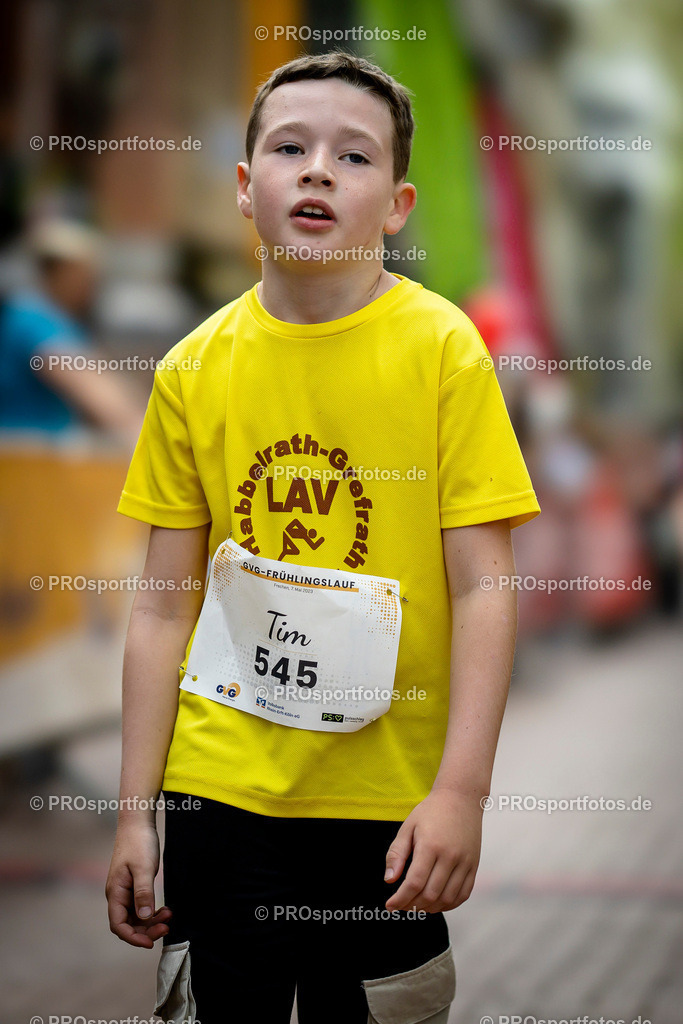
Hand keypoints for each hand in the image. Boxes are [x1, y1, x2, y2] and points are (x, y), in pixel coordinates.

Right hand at [106, 819, 171, 947]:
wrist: (137, 822)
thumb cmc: (139, 842)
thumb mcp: (144, 868)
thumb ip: (144, 893)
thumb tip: (145, 918)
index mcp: (115, 893)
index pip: (118, 925)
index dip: (133, 938)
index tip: (150, 942)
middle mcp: (117, 895)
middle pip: (128, 924)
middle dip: (146, 930)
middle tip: (167, 927)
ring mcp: (125, 891)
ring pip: (136, 917)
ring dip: (151, 921)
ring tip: (169, 917)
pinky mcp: (133, 886)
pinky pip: (140, 906)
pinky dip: (152, 911)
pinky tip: (165, 909)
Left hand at [384, 788, 482, 912]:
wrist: (461, 798)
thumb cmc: (431, 812)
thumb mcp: (408, 827)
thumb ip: (397, 853)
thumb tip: (389, 880)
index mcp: (430, 845)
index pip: (414, 883)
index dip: (400, 899)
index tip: (390, 905)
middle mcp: (450, 856)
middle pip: (430, 894)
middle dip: (412, 905)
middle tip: (401, 905)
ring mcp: (465, 862)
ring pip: (447, 899)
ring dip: (430, 908)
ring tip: (417, 905)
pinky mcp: (474, 865)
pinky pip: (463, 894)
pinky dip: (449, 904)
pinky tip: (436, 903)